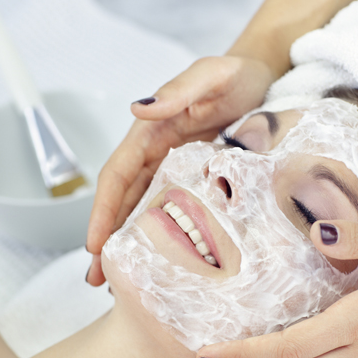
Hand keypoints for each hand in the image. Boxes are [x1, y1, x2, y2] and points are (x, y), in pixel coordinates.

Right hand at [86, 55, 274, 285]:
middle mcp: (157, 154)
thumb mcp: (210, 76)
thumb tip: (139, 108)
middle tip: (98, 279)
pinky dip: (160, 235)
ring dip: (129, 243)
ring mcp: (175, 169)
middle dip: (108, 238)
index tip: (94, 246)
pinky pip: (172, 209)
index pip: (118, 175)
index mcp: (151, 133)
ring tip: (119, 282)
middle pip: (123, 201)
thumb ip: (178, 91)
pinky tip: (160, 259)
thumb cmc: (235, 76)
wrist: (262, 82)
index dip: (103, 211)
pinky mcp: (195, 180)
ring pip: (143, 210)